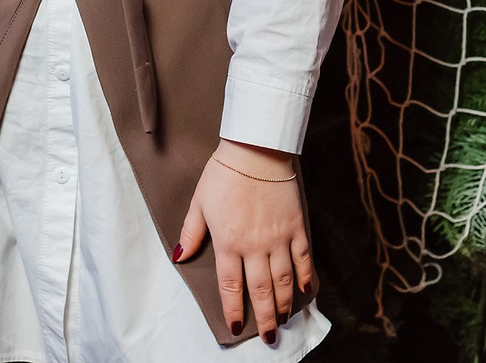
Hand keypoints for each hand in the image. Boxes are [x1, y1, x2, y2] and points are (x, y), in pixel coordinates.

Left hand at [175, 139, 313, 344]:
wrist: (255, 149)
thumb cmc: (223, 173)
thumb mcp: (199, 202)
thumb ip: (191, 232)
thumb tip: (180, 257)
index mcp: (228, 242)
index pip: (231, 285)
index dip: (233, 309)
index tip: (234, 326)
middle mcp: (254, 246)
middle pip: (260, 291)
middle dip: (264, 317)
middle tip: (267, 337)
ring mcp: (278, 238)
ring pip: (283, 280)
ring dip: (284, 304)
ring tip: (284, 319)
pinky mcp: (296, 227)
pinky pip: (303, 258)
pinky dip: (304, 277)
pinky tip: (304, 291)